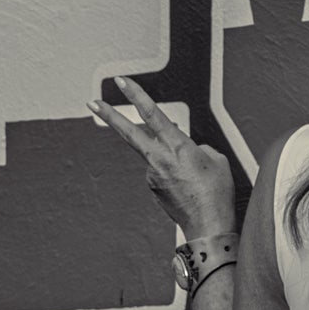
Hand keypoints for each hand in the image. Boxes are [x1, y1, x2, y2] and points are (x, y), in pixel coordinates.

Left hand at [88, 76, 235, 240]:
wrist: (208, 227)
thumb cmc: (215, 194)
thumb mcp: (216, 159)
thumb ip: (197, 148)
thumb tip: (188, 151)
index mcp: (175, 145)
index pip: (151, 112)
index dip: (135, 94)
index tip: (122, 82)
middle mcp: (158, 159)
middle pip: (128, 132)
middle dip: (110, 115)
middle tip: (92, 102)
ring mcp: (152, 175)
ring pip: (157, 156)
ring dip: (172, 161)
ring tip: (196, 179)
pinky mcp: (153, 189)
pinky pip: (162, 173)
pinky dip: (174, 175)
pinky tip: (189, 187)